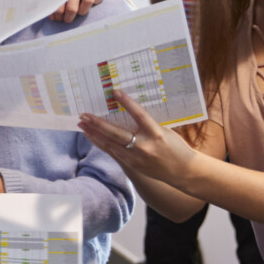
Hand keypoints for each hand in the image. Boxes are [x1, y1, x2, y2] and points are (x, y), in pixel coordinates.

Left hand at [48, 0, 105, 21]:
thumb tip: (51, 14)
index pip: (60, 1)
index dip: (58, 13)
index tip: (56, 18)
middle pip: (73, 5)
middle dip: (69, 16)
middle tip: (67, 19)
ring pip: (89, 1)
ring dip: (83, 11)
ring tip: (79, 12)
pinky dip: (96, 1)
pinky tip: (90, 1)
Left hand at [77, 90, 196, 185]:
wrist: (182, 171)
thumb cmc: (175, 147)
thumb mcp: (164, 130)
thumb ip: (146, 124)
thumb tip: (126, 111)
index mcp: (156, 133)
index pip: (139, 115)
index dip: (126, 102)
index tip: (115, 92)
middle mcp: (145, 146)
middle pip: (116, 133)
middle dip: (98, 124)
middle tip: (84, 114)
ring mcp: (136, 158)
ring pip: (110, 144)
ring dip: (94, 133)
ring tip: (82, 124)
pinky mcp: (132, 166)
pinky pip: (112, 152)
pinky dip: (100, 143)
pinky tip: (91, 136)